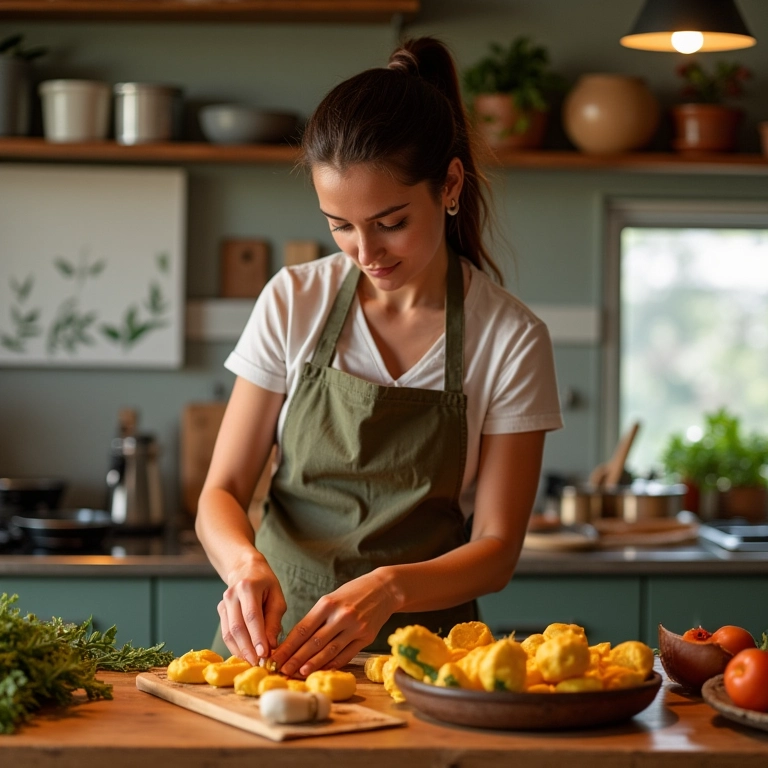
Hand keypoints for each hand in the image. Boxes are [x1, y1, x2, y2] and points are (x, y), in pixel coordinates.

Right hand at [219, 552, 286, 665]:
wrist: (245, 568)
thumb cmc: (265, 583)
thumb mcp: (276, 597)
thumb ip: (274, 620)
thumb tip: (271, 646)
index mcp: (248, 587)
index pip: (252, 616)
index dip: (257, 637)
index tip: (264, 654)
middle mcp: (232, 594)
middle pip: (237, 627)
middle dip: (248, 648)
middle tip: (259, 663)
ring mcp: (223, 603)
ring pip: (229, 632)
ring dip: (240, 650)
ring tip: (253, 662)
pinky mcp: (220, 611)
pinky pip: (226, 633)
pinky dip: (235, 646)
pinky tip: (245, 654)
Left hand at [271, 569, 396, 677]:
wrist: (384, 589)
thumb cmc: (353, 592)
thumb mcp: (332, 598)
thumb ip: (317, 617)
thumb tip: (296, 641)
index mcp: (327, 604)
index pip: (303, 629)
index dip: (288, 646)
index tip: (275, 657)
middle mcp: (340, 616)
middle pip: (314, 642)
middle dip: (296, 658)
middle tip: (282, 671)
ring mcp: (355, 628)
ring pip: (329, 651)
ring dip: (313, 664)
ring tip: (299, 673)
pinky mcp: (366, 637)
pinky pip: (346, 654)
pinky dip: (333, 663)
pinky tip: (323, 670)